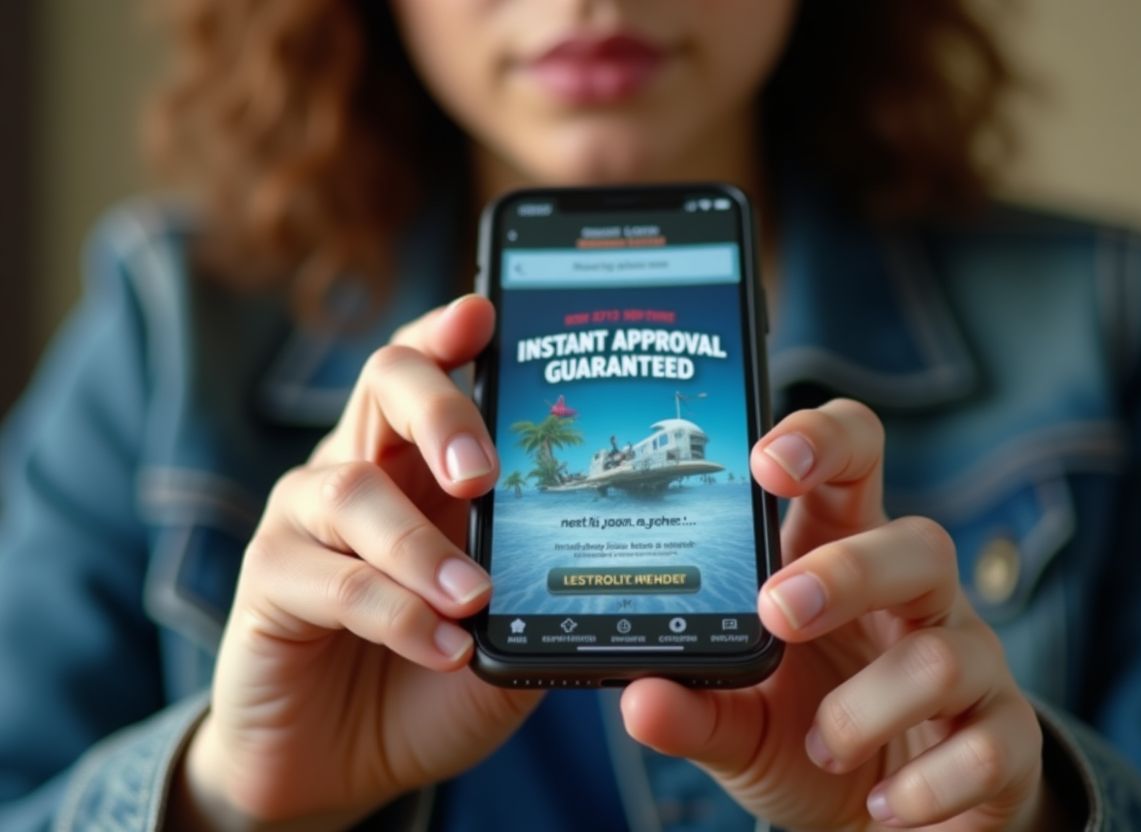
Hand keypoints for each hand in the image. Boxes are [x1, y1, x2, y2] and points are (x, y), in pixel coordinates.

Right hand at [172, 296, 540, 829]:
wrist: (344, 763)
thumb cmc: (429, 681)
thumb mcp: (504, 629)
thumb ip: (536, 587)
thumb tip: (602, 556)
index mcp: (418, 464)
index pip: (427, 372)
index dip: (447, 335)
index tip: (484, 315)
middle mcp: (359, 469)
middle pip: (384, 384)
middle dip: (440, 409)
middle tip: (481, 471)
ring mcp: (305, 520)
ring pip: (353, 489)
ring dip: (421, 547)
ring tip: (474, 598)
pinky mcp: (269, 580)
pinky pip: (332, 579)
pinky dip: (396, 612)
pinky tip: (444, 645)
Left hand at [621, 400, 1048, 830]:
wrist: (875, 827)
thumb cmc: (805, 742)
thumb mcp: (739, 725)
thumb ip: (695, 708)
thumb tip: (637, 700)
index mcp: (840, 559)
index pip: (854, 464)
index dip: (823, 442)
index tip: (768, 462)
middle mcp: (912, 599)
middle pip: (917, 542)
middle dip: (849, 572)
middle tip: (779, 611)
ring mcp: (969, 662)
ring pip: (947, 651)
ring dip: (868, 707)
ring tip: (822, 747)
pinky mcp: (1004, 738)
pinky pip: (991, 745)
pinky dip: (928, 783)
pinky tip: (882, 802)